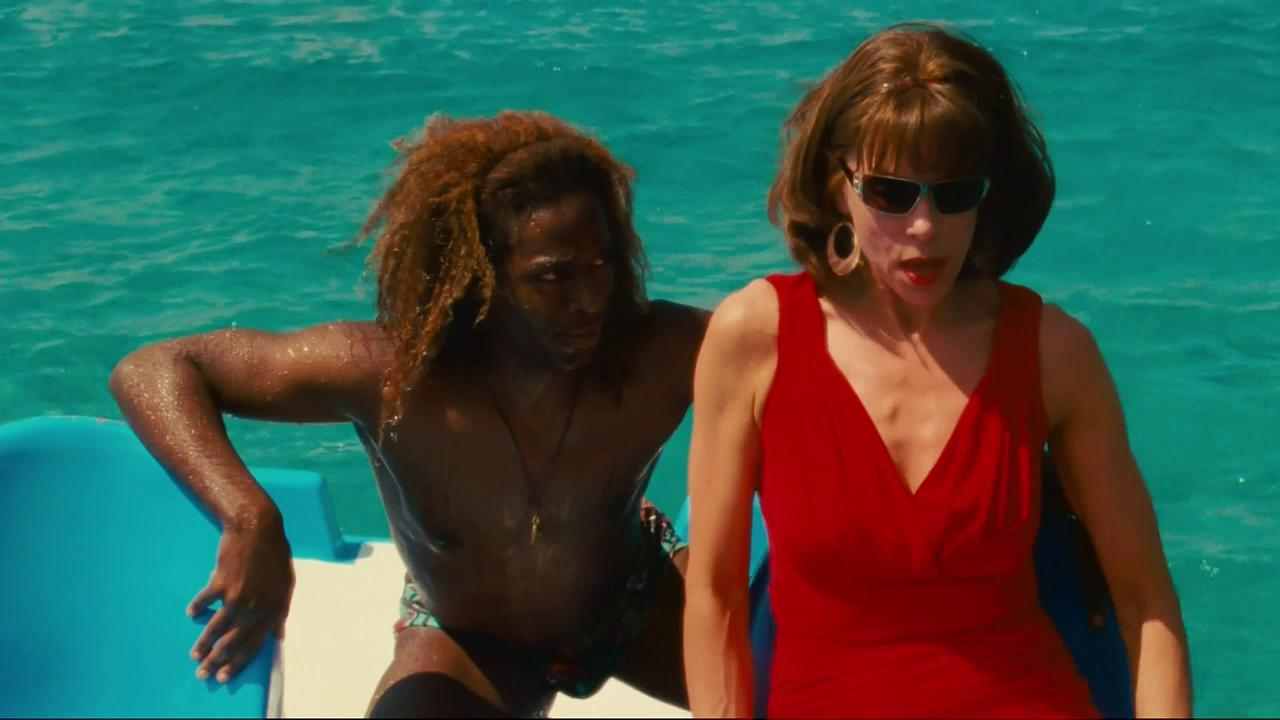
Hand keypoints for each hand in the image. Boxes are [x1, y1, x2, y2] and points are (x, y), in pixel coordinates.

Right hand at [188, 516, 293, 682]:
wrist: (258, 528)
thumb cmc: (275, 554)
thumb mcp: (286, 584)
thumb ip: (280, 610)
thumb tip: (277, 634)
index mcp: (274, 611)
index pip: (253, 645)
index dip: (238, 663)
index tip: (225, 676)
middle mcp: (255, 609)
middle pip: (232, 643)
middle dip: (215, 661)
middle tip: (203, 674)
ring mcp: (237, 599)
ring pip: (215, 629)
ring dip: (203, 645)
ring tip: (194, 655)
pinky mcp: (220, 585)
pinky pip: (204, 603)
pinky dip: (197, 608)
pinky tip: (192, 613)